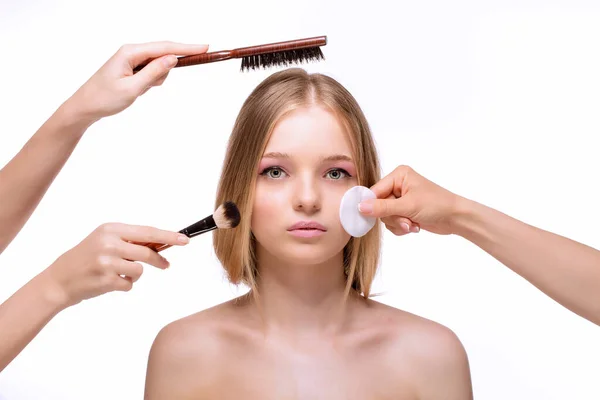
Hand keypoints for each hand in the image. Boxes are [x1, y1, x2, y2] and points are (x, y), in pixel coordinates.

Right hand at [40, 222, 189, 307]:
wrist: (60, 279)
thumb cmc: (88, 257)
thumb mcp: (106, 240)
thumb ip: (132, 240)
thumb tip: (163, 243)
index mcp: (111, 229)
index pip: (147, 232)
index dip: (168, 236)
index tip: (185, 240)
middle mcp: (109, 243)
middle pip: (147, 252)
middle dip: (159, 261)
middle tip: (166, 265)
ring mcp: (106, 262)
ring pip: (139, 270)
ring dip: (135, 274)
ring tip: (119, 273)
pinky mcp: (106, 280)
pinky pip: (130, 284)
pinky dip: (125, 285)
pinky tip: (110, 282)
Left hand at [65, 41, 208, 123]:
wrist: (85, 107)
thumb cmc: (104, 98)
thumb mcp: (132, 88)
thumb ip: (153, 73)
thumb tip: (173, 59)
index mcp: (130, 52)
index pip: (164, 47)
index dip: (186, 48)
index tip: (205, 47)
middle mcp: (131, 52)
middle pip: (163, 51)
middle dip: (179, 57)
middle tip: (203, 55)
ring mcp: (131, 60)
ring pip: (158, 64)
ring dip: (159, 77)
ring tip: (142, 90)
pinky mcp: (131, 68)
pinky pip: (150, 71)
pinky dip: (152, 80)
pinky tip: (140, 89)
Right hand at [358, 165, 463, 235]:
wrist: (456, 218)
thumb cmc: (436, 205)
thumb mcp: (408, 206)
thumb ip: (383, 207)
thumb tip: (360, 207)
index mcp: (398, 175)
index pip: (375, 191)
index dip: (372, 206)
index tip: (367, 217)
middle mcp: (398, 185)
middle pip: (379, 206)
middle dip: (392, 217)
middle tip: (406, 222)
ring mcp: (401, 199)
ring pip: (385, 216)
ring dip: (398, 224)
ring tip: (413, 224)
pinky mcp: (404, 211)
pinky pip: (392, 222)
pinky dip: (402, 227)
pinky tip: (414, 226)